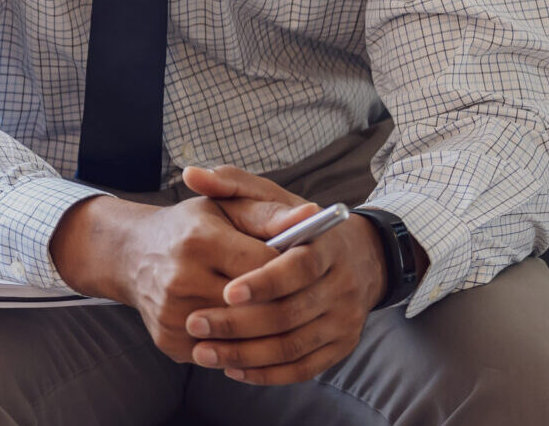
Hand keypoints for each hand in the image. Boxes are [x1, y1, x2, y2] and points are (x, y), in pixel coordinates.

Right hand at [52, 192, 281, 364]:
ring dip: (266, 332)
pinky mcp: (169, 340)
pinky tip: (248, 333)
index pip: (266, 267)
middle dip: (284, 305)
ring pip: (242, 337)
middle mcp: (180, 279)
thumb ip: (269, 213)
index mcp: (199, 240)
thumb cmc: (189, 228)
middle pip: (256, 307)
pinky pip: (222, 354)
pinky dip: (240, 347)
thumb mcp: (225, 208)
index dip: (291, 271)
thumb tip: (312, 215)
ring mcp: (172, 314)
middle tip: (300, 299)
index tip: (303, 271)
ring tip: (279, 318)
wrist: (133, 255)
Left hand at [180, 166, 385, 384]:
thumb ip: (231, 184)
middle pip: (292, 313)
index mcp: (327, 246)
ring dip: (246, 353)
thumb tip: (193, 174)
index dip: (265, 282)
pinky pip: (305, 367)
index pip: (300, 267)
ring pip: (295, 345)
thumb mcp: (268, 197)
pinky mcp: (342, 345)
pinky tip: (233, 369)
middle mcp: (344, 285)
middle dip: (241, 323)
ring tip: (203, 352)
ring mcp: (345, 319)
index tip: (227, 291)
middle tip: (195, 324)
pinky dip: (268, 373)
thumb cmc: (295, 225)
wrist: (356, 257)